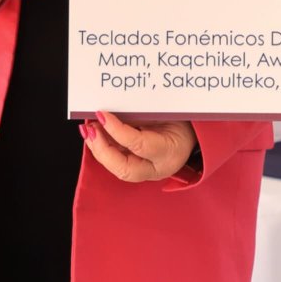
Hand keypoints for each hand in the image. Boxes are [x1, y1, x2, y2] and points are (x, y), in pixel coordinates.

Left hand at [82, 111, 196, 182]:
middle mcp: (158, 168)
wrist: (192, 133)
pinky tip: (95, 135)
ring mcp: (148, 172)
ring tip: (89, 129)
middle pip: (125, 169)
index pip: (139, 145)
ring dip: (99, 150)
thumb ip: (140, 113)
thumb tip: (112, 109)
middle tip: (90, 129)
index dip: (117, 130)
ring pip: (118, 169)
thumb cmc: (180, 119)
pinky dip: (103, 149)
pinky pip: (117, 162)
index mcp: (170, 152)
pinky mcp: (138, 170)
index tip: (102, 114)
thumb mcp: (165, 111)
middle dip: (102, 149)